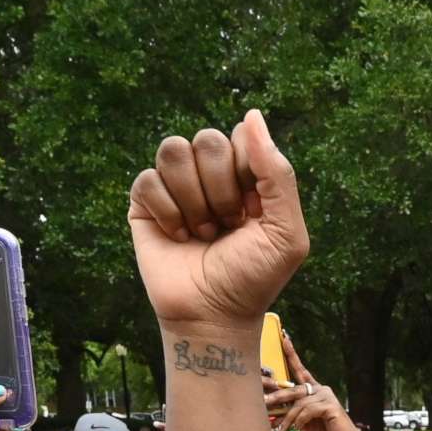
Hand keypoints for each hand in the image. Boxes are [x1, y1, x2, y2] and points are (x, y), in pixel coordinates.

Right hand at [128, 109, 309, 327]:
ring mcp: (177, 185)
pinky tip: (178, 237)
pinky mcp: (145, 202)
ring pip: (173, 150)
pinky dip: (167, 213)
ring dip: (193, 200)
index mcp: (247, 175)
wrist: (214, 315)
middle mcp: (211, 174)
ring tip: (202, 232)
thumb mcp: (286, 231)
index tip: (253, 213)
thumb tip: (252, 115)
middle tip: (227, 226)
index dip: (247, 173)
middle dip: (222, 191)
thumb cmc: (253, 277)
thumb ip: (277, 173)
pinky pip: (147, 179)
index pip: (242, 137)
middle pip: (208, 140)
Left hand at [269, 334, 356, 430]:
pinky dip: (299, 420)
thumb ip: (292, 415)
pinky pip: (308, 410)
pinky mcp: (330, 406)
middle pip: (294, 389)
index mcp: (315, 390)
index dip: (292, 354)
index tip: (284, 338)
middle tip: (263, 403)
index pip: (301, 370)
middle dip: (277, 397)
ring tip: (281, 430)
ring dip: (288, 417)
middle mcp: (321, 389)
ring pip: (299, 403)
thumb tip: (271, 415)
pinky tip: (296, 429)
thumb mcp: (304, 422)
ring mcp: (327, 396)